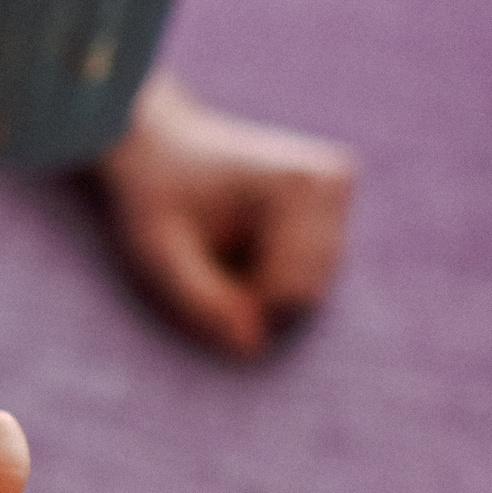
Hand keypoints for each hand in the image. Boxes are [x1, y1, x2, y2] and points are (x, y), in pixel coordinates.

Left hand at [99, 74, 356, 358]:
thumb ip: (204, 302)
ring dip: (265, 283)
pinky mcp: (335, 194)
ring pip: (314, 284)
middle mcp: (333, 179)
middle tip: (209, 260)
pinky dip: (275, 267)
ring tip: (224, 244)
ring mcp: (339, 184)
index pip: (291, 293)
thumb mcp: (160, 256)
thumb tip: (252, 349)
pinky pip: (310, 266)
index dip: (243, 307)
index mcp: (299, 185)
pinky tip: (243, 238)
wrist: (154, 144)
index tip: (200, 278)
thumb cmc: (152, 198)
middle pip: (309, 291)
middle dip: (257, 295)